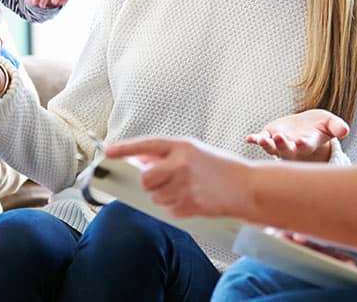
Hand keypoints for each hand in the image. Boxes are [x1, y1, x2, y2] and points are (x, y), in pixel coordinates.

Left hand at [104, 137, 254, 219]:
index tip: (108, 152)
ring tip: (186, 189)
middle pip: (145, 179)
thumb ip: (168, 154)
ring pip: (155, 197)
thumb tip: (140, 159)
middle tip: (162, 181)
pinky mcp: (189, 205)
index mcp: (182, 146)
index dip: (125, 149)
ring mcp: (184, 186)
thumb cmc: (221, 168)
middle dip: (148, 183)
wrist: (247, 187)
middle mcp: (181, 165)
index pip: (146, 145)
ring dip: (164, 196)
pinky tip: (193, 199)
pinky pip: (168, 210)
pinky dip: (176, 207)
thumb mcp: (195, 152)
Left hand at [245, 109, 348, 162]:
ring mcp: (279, 143)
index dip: (302, 144)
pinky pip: (260, 139)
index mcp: (307, 144)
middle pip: (286, 149)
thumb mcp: (330, 124)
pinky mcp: (269, 136)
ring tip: (261, 140)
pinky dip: (255, 139)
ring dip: (266, 144)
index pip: (305, 146)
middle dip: (282, 145)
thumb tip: (345, 130)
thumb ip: (337, 127)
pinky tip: (249, 138)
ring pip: (271, 148)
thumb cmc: (319, 127)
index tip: (300, 142)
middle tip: (279, 138)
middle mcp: (292, 147)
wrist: (306, 129)